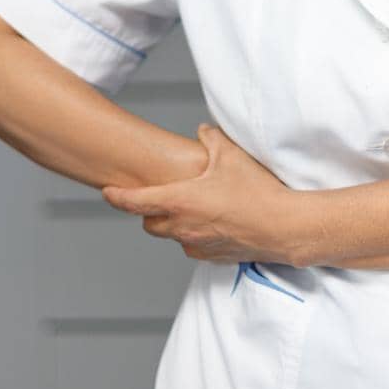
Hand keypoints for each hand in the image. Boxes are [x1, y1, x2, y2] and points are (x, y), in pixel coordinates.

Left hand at [101, 123, 302, 265]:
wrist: (282, 227)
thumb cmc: (257, 193)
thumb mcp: (231, 155)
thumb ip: (211, 139)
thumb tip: (202, 131)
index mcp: (180, 201)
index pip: (135, 202)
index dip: (117, 197)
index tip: (107, 192)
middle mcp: (182, 227)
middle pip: (148, 223)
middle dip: (148, 211)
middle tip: (159, 196)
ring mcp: (196, 244)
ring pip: (170, 235)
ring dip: (172, 223)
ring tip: (191, 207)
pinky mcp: (211, 257)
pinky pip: (192, 246)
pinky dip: (192, 235)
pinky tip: (211, 222)